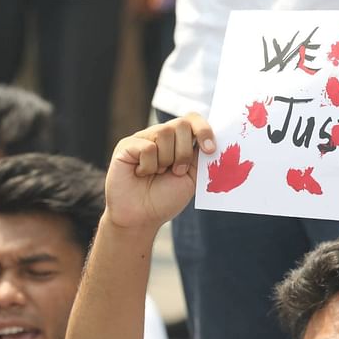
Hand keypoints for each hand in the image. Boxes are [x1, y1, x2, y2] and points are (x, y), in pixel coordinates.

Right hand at [104, 113, 215, 230]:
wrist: (141, 218)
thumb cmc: (165, 199)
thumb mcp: (191, 178)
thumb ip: (200, 157)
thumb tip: (212, 140)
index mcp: (178, 142)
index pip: (193, 120)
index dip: (204, 130)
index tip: (210, 150)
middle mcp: (160, 136)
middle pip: (181, 124)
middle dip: (184, 153)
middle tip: (176, 171)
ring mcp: (143, 139)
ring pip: (165, 132)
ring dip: (166, 160)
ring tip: (156, 174)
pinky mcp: (126, 146)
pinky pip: (147, 147)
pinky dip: (149, 166)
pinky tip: (141, 174)